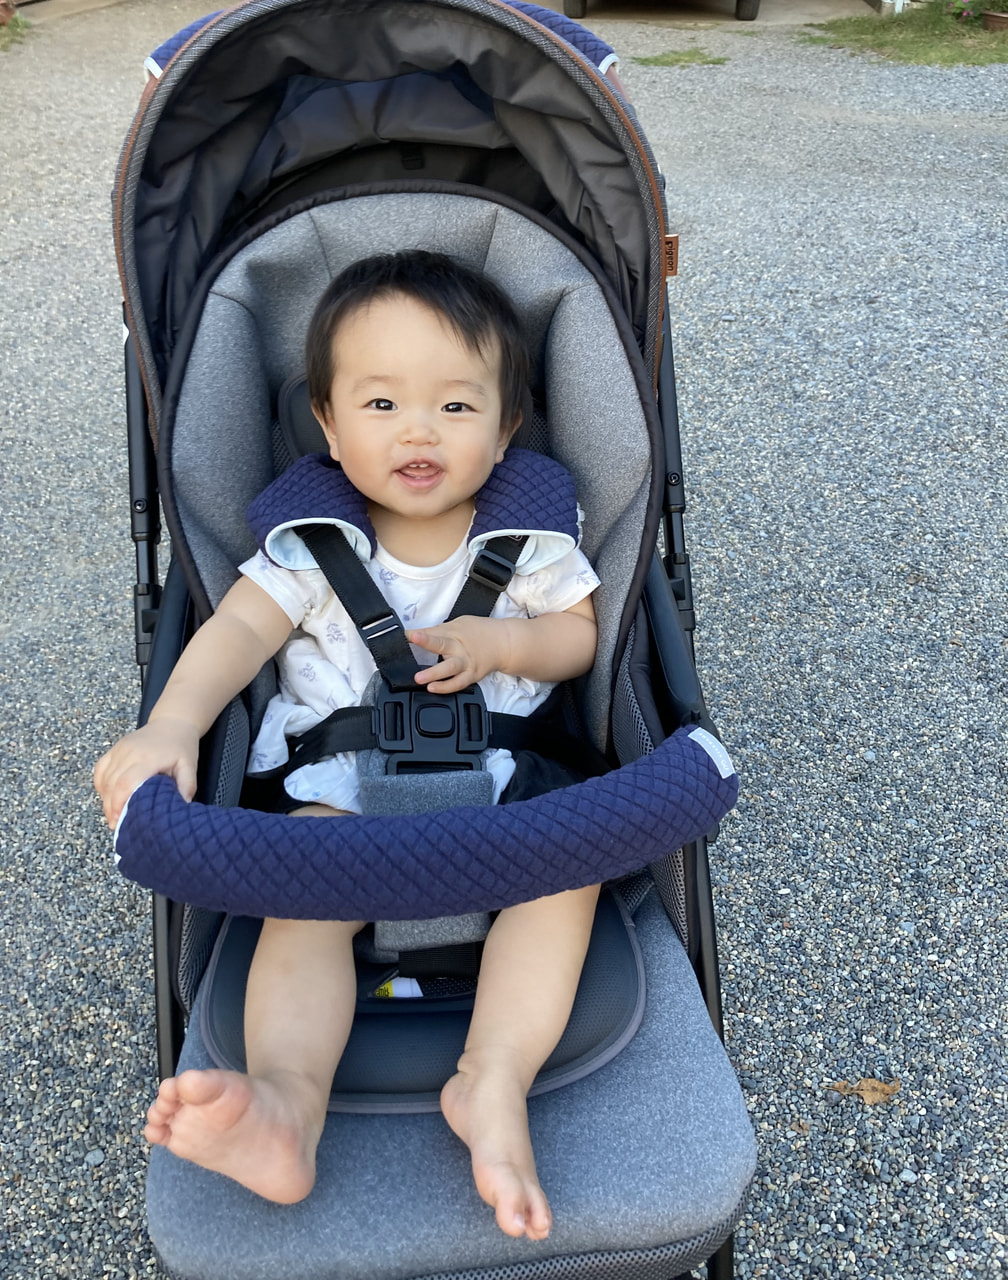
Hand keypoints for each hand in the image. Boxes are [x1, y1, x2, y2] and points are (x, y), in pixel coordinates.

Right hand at [93, 716, 199, 830]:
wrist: (173, 723)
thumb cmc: (181, 747)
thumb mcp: (189, 766)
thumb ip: (186, 787)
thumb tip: (182, 807)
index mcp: (148, 758)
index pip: (126, 782)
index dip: (119, 803)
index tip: (120, 821)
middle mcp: (130, 752)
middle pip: (112, 784)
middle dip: (110, 807)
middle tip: (116, 824)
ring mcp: (120, 749)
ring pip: (104, 778)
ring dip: (105, 799)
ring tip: (113, 814)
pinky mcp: (115, 749)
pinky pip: (100, 770)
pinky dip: (101, 785)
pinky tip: (108, 797)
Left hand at [406, 617, 510, 694]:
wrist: (504, 643)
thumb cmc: (479, 632)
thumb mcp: (458, 624)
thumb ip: (438, 632)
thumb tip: (414, 635)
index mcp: (454, 631)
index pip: (432, 631)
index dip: (417, 633)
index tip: (404, 634)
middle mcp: (459, 646)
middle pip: (442, 644)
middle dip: (427, 641)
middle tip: (413, 641)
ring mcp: (465, 662)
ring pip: (450, 668)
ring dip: (434, 673)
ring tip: (419, 678)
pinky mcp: (471, 676)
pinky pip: (457, 684)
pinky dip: (446, 687)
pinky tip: (433, 689)